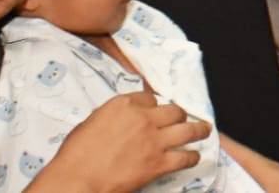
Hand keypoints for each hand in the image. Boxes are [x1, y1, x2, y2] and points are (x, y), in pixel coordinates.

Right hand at [40, 91, 211, 192]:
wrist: (76, 181)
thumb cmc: (74, 156)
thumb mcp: (90, 124)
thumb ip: (111, 117)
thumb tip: (119, 121)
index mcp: (124, 105)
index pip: (149, 98)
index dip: (155, 106)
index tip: (157, 111)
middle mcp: (144, 118)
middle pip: (174, 111)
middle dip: (179, 116)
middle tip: (182, 120)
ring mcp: (154, 140)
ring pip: (188, 129)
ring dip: (199, 130)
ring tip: (204, 130)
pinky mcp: (159, 163)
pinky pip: (184, 157)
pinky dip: (192, 157)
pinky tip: (194, 157)